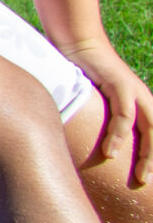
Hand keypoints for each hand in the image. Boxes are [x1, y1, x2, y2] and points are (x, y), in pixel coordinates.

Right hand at [67, 40, 152, 189]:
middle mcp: (142, 98)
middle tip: (145, 181)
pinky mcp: (121, 84)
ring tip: (139, 175)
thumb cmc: (80, 69)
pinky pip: (125, 116)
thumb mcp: (92, 98)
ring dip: (146, 155)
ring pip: (150, 128)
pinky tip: (111, 152)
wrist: (76, 40)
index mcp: (139, 102)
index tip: (145, 177)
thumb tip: (85, 137)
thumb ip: (97, 115)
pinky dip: (120, 135)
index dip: (151, 155)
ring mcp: (134, 91)